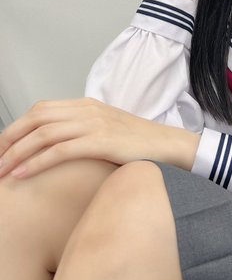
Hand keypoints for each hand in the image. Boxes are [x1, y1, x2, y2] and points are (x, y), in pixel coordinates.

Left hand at [0, 98, 199, 178]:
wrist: (166, 145)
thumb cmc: (138, 143)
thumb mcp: (106, 129)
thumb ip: (83, 130)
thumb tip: (57, 144)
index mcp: (86, 105)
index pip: (41, 109)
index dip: (16, 127)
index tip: (2, 147)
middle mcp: (87, 110)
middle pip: (36, 118)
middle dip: (9, 139)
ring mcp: (94, 124)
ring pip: (43, 134)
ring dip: (16, 153)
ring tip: (1, 171)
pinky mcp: (100, 141)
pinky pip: (59, 150)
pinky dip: (36, 162)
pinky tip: (21, 174)